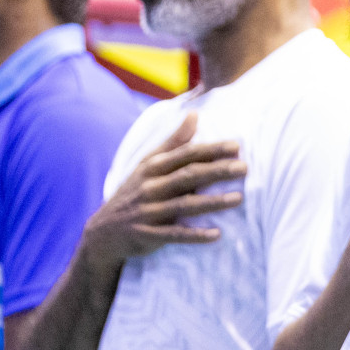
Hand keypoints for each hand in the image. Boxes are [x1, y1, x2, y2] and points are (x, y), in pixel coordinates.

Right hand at [81, 113, 244, 275]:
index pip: (185, 155)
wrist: (104, 232)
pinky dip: (195, 235)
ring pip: (184, 205)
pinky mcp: (147, 235)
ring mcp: (147, 212)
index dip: (210, 149)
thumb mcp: (149, 165)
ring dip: (212, 202)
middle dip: (217, 171)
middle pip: (187, 176)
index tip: (237, 146)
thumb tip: (195, 113)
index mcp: (152, 167)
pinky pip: (174, 235)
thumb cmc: (135, 192)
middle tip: (245, 168)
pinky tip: (217, 234)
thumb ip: (174, 142)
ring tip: (239, 198)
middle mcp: (149, 187)